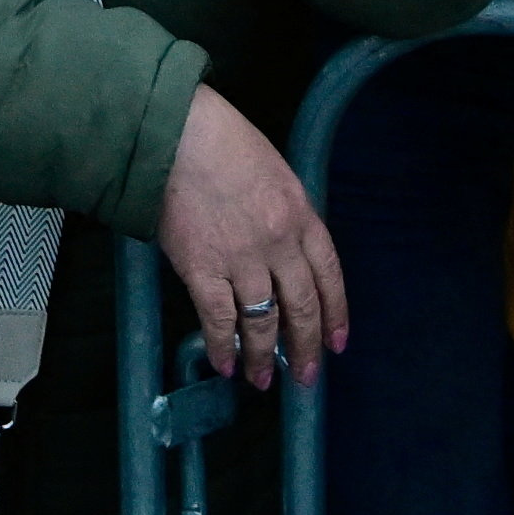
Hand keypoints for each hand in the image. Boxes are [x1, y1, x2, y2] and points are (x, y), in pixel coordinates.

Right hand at [154, 84, 344, 390]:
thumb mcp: (275, 173)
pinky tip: (225, 363)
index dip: (335, 313)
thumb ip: (287, 215)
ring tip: (262, 380)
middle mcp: (279, 243)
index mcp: (301, 215)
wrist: (177, 134)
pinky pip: (219, 319)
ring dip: (264, 357)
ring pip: (263, 322)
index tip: (336, 343)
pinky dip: (223, 346)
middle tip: (306, 375)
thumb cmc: (223, 143)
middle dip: (306, 346)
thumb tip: (286, 256)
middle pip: (302, 306)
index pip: (329, 274)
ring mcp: (242, 259)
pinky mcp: (202, 269)